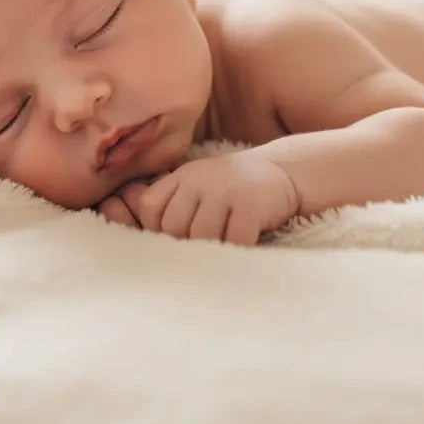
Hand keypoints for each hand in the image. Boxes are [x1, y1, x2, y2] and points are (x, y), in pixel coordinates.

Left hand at [102, 152, 298, 245]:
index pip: (150, 208)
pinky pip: (233, 240)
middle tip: (201, 253)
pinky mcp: (250, 204)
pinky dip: (237, 250)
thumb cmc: (231, 189)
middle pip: (173, 226)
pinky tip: (243, 247)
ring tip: (222, 251)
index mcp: (182, 177)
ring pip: (201, 236)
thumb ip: (173, 204)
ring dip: (212, 251)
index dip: (157, 230)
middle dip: (184, 246)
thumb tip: (142, 233)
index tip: (175, 241)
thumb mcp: (197, 186)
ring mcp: (224, 190)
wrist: (281, 171)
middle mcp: (198, 180)